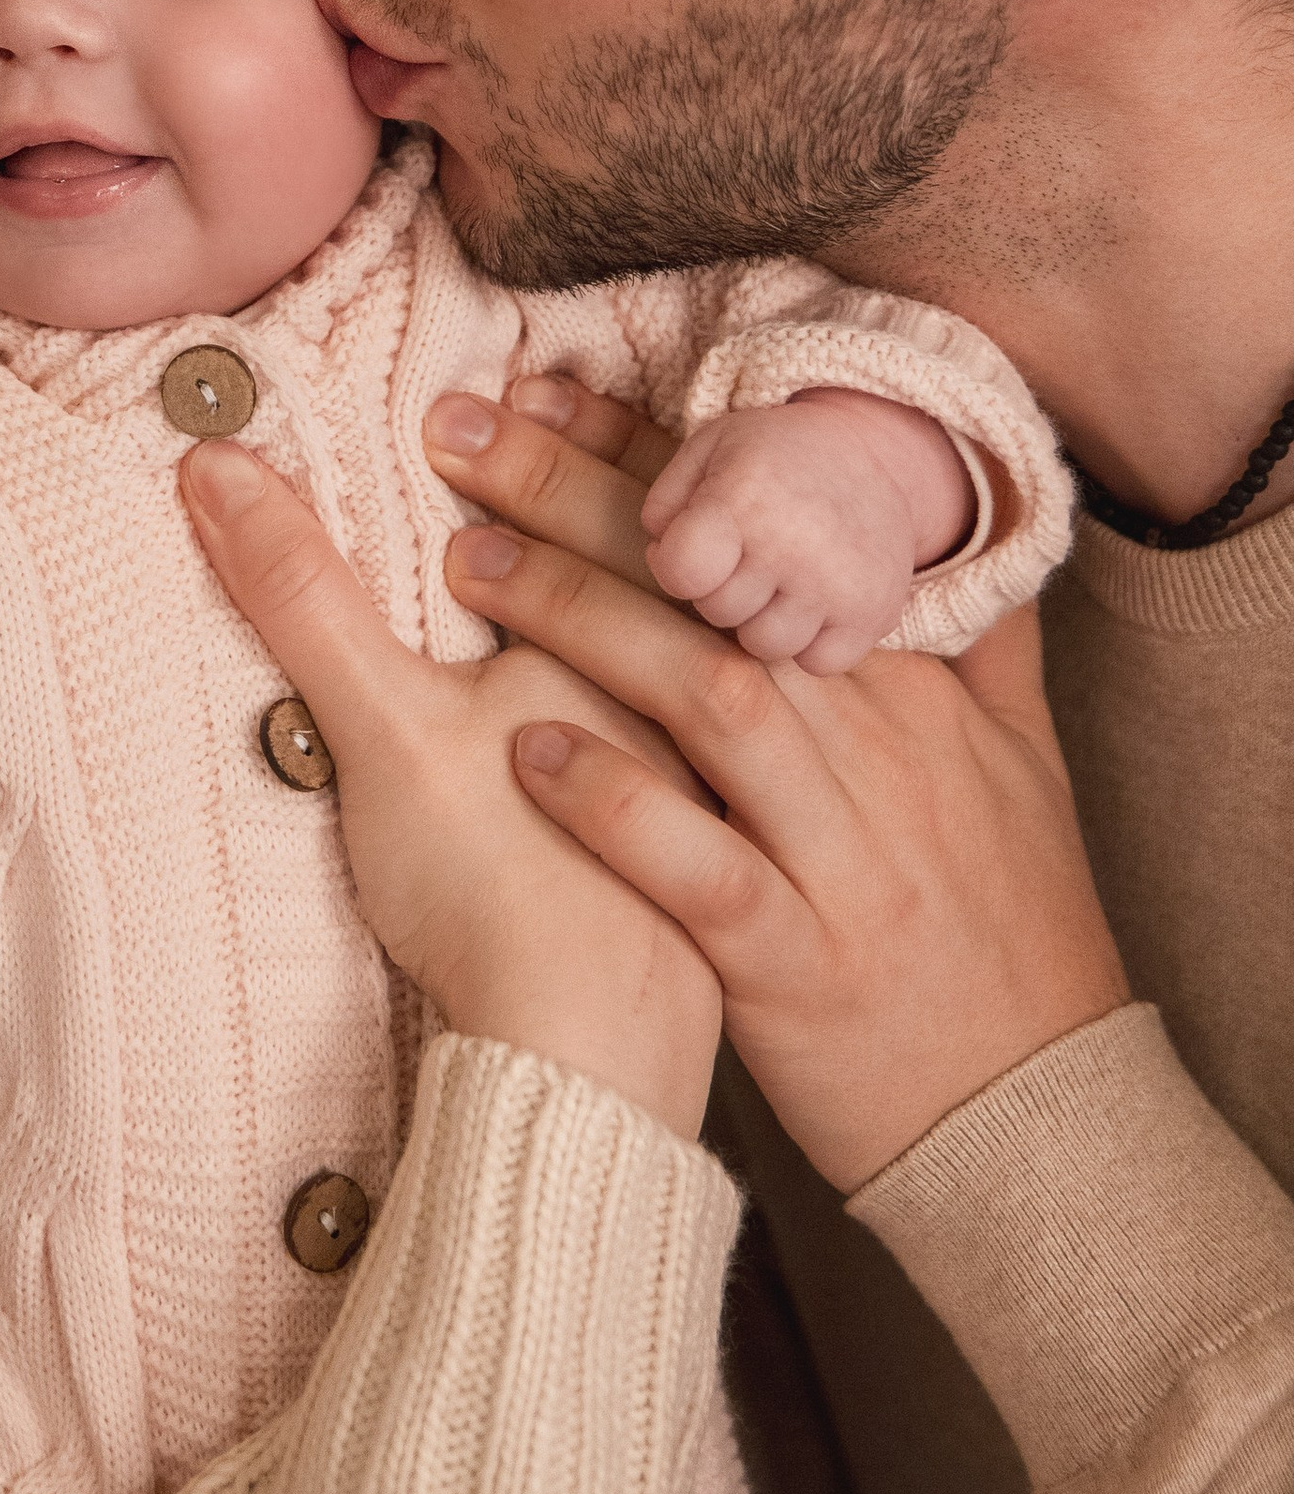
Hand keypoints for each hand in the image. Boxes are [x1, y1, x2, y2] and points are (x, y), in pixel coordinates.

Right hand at [178, 440, 721, 1140]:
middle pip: (666, 548)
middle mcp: (690, 682)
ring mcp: (721, 767)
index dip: (531, 437)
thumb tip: (214, 464)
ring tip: (613, 538)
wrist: (592, 1061)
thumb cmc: (495, 888)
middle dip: (600, 482)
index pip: (593, 496)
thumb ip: (302, 591)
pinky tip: (666, 701)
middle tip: (530, 428)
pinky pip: (727, 728)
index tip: (469, 404)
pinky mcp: (727, 843)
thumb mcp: (379, 721)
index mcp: (625, 632)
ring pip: (713, 630)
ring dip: (659, 576)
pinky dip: (695, 679)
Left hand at [417, 397, 1127, 1191]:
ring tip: (470, 565)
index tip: (547, 386)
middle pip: (718, 589)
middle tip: (460, 432)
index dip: (654, 453)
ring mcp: (835, 850)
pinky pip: (697, 869)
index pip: (768, 534)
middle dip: (584, 498)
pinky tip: (526, 757)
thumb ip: (976, 644)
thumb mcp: (1019, 766)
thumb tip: (953, 540)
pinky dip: (615, 808)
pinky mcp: (793, 958)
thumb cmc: (1011, 931)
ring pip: (707, 702)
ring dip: (584, 624)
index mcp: (906, 685)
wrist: (1032, 1108)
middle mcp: (871, 746)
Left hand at [641, 391, 975, 674]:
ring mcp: (838, 584)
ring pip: (766, 645)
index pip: (680, 573)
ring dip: (764, 618)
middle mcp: (794, 545)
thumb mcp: (709, 449)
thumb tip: (658, 560)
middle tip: (748, 553)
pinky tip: (814, 601)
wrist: (873, 457)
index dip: (678, 564)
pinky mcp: (873, 614)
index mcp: (744, 499)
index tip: (700, 544)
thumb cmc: (774, 458)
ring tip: (781, 576)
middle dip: (722, 587)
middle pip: (720, 612)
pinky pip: (818, 662)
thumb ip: (665, 503)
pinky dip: (813, 641)